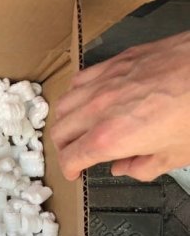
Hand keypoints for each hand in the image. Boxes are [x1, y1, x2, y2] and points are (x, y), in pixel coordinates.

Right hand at [52, 31, 189, 180]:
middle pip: (60, 132)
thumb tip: (124, 168)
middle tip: (76, 154)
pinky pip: (79, 80)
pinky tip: (87, 99)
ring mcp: (103, 83)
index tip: (74, 172)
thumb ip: (143, 167)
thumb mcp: (176, 154)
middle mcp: (97, 110)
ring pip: (63, 106)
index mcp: (109, 138)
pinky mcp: (115, 63)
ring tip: (77, 128)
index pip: (70, 157)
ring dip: (66, 121)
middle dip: (64, 148)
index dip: (69, 170)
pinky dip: (76, 95)